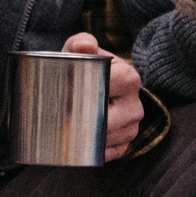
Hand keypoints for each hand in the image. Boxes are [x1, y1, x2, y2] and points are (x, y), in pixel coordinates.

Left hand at [62, 32, 144, 161]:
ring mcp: (132, 125)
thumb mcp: (77, 50)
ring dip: (87, 138)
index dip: (88, 91)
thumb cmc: (79, 67)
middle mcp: (136, 103)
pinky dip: (95, 152)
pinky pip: (111, 153)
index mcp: (129, 77)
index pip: (114, 85)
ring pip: (110, 138)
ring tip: (66, 132)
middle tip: (60, 119)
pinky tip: (79, 147)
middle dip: (84, 120)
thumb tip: (84, 46)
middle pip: (110, 119)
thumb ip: (80, 43)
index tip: (66, 94)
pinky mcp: (125, 143)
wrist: (82, 86)